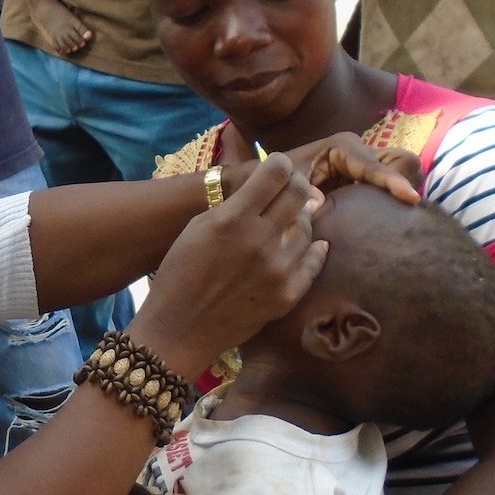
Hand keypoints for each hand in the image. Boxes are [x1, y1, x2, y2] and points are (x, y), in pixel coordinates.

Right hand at [132, 155, 326, 376]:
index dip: (280, 164)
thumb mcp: (198, 228)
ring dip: (300, 220)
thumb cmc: (179, 274)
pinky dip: (314, 250)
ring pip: (308, 228)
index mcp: (233, 219)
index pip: (276, 172)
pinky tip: (313, 246)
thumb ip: (235, 205)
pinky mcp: (287, 295)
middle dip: (296, 185)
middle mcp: (260, 240)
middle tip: (289, 190)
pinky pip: (313, 262)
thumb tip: (273, 189)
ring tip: (287, 224)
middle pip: (299, 194)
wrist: (179, 330)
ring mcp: (278, 270)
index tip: (278, 168)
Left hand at [278, 132, 421, 204]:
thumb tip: (319, 203)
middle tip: (406, 207)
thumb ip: (301, 193)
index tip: (411, 198)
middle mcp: (362, 152)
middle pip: (403, 161)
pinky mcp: (370, 179)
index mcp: (343, 147)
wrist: (276, 180)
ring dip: (406, 189)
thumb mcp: (289, 183)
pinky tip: (393, 217)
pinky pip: (396, 185)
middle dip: (407, 181)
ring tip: (400, 214)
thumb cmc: (282, 179)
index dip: (394, 182)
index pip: (376, 166)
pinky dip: (398, 197)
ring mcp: (369, 164)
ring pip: (406, 170)